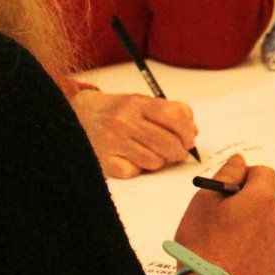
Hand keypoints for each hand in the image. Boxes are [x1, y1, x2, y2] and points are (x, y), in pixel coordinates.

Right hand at [71, 88, 197, 178]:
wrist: (82, 115)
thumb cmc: (120, 111)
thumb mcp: (144, 101)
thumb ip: (172, 111)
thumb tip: (192, 132)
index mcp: (137, 103)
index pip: (174, 116)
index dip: (187, 132)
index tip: (189, 140)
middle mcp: (124, 121)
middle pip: (168, 144)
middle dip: (179, 152)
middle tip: (177, 152)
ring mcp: (113, 141)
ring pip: (154, 161)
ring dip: (158, 160)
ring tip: (151, 152)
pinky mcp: (105, 160)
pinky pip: (134, 173)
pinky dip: (138, 169)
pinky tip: (132, 158)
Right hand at [173, 153, 274, 274]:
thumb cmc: (202, 242)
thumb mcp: (205, 200)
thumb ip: (226, 174)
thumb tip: (241, 161)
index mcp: (262, 199)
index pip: (265, 173)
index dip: (246, 176)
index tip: (228, 189)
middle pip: (264, 200)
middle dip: (246, 203)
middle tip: (219, 219)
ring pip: (264, 225)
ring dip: (249, 226)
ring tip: (222, 243)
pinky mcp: (274, 267)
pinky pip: (265, 248)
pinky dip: (252, 248)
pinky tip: (231, 259)